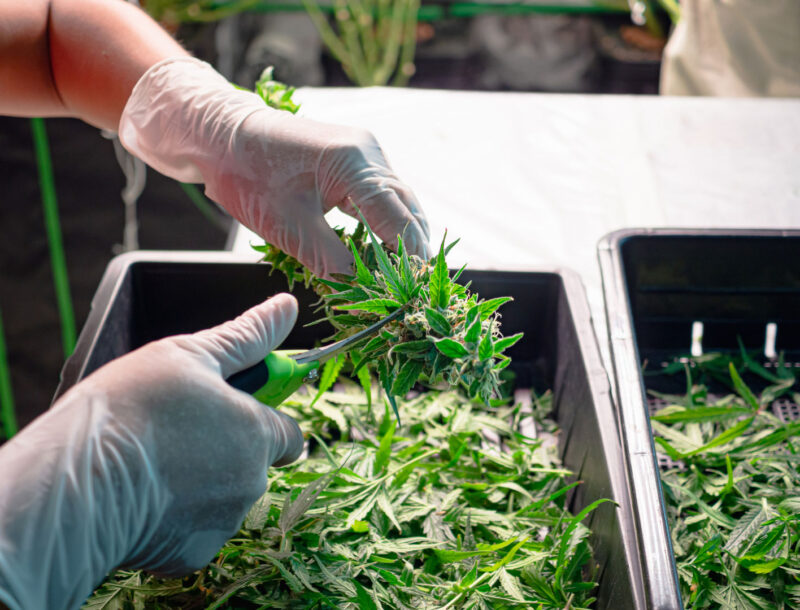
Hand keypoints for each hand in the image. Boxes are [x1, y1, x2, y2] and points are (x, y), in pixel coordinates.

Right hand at [0, 294, 302, 609]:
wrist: (79, 484)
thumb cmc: (133, 410)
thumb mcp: (191, 355)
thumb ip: (247, 336)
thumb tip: (287, 306)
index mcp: (256, 433)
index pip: (288, 431)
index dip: (264, 418)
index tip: (234, 409)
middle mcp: (250, 482)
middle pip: (251, 465)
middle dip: (224, 450)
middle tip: (176, 432)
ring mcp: (222, 522)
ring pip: (220, 498)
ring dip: (198, 482)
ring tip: (151, 462)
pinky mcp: (190, 555)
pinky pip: (191, 532)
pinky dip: (173, 518)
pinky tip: (141, 497)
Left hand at [118, 58, 430, 276]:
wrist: (221, 135)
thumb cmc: (249, 177)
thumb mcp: (290, 228)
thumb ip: (333, 262)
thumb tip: (364, 292)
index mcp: (354, 163)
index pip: (398, 219)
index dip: (408, 259)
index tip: (410, 293)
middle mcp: (368, 152)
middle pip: (407, 209)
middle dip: (411, 251)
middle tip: (410, 290)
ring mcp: (364, 153)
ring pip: (399, 202)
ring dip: (401, 238)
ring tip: (401, 276)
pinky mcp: (354, 160)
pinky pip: (382, 196)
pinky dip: (385, 225)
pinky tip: (383, 250)